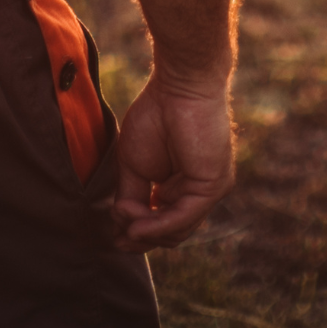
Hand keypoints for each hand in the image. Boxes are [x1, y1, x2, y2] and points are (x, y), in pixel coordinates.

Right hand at [111, 70, 234, 249]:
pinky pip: (184, 217)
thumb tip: (123, 228)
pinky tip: (137, 226)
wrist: (178, 87)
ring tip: (123, 220)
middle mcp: (197, 192)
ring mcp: (208, 190)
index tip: (114, 238)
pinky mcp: (212, 185)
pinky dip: (158, 225)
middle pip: (171, 233)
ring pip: (178, 230)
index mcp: (180, 187)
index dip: (138, 235)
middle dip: (141, 239)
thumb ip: (131, 198)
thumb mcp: (133, 166)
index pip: (163, 224)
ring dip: (146, 231)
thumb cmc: (156, 117)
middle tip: (117, 240)